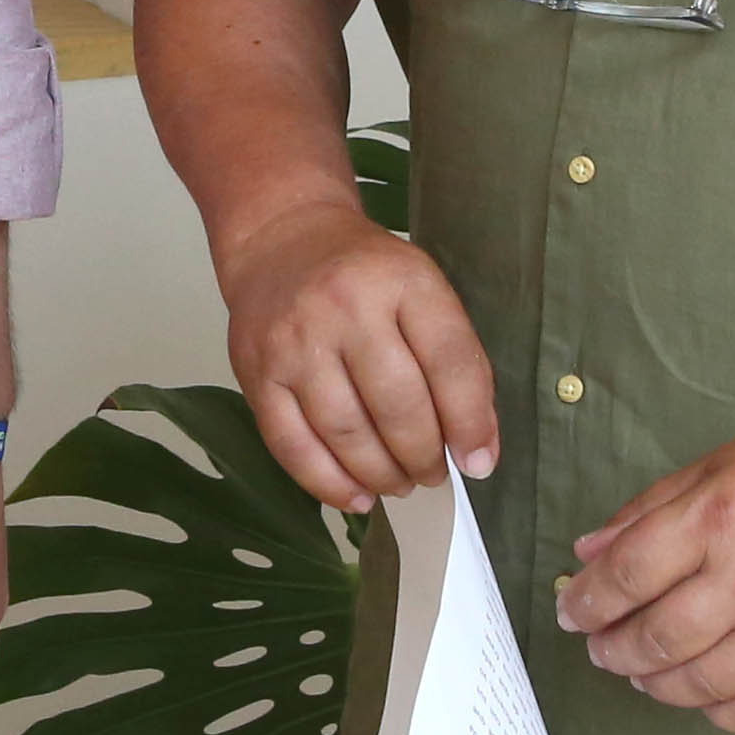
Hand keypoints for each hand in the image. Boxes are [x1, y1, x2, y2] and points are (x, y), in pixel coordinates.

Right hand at [220, 200, 496, 511]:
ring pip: (345, 433)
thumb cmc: (363, 273)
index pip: (449, 361)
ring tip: (400, 482)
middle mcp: (344, 307)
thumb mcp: (423, 289)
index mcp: (401, 280)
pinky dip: (329, 483)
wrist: (281, 239)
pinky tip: (356, 495)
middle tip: (433, 474)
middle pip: (397, 405)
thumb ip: (456, 361)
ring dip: (382, 474)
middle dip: (424, 456)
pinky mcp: (256, 373)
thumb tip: (476, 451)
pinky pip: (292, 446)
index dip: (471, 422)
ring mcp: (294, 341)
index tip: (478, 461)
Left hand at [557, 420, 734, 734]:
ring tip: (642, 672)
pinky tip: (702, 696)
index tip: (572, 611)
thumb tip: (588, 552)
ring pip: (697, 683)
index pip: (627, 574)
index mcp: (718, 517)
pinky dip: (716, 712)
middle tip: (600, 647)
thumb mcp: (723, 464)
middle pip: (654, 637)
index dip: (587, 601)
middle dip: (611, 649)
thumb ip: (650, 508)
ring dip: (653, 683)